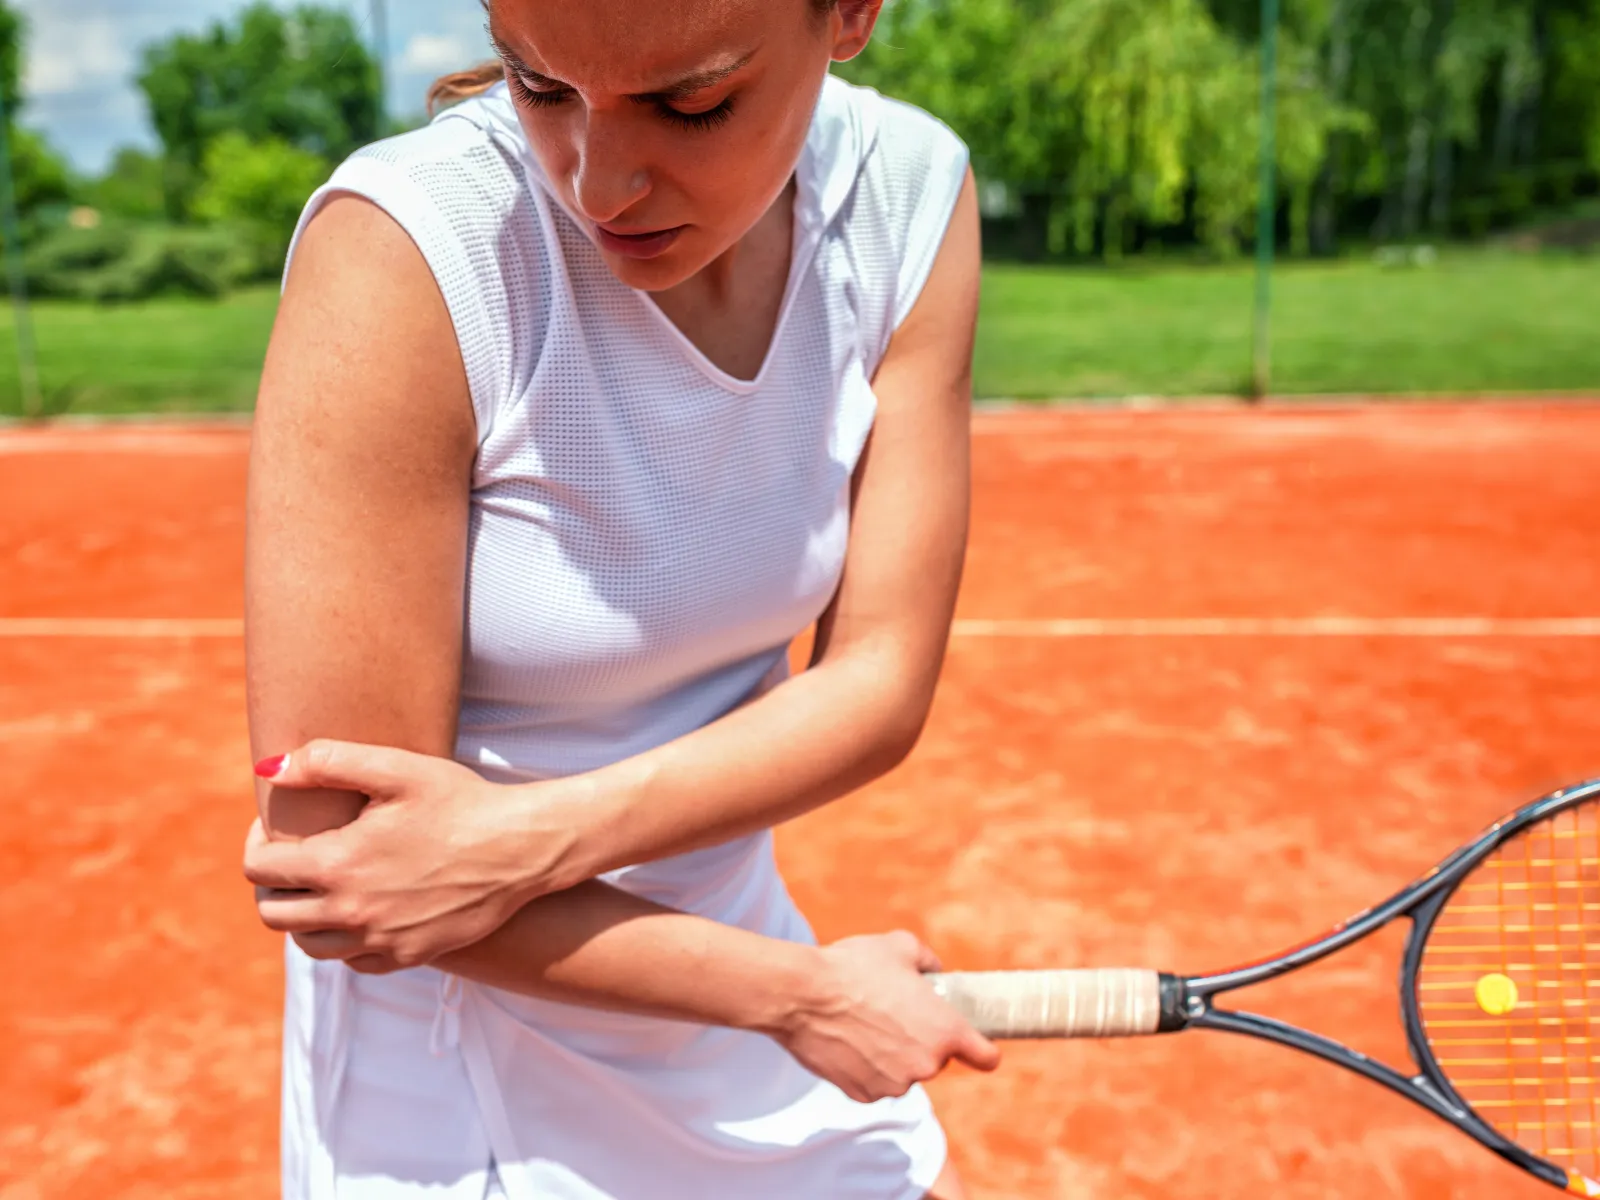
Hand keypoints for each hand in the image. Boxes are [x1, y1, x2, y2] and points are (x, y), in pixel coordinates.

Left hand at [243, 740, 583, 972]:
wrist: (521, 849)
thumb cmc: (462, 801)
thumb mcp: (398, 768)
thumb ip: (328, 761)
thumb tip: (268, 768)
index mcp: (338, 864)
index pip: (259, 868)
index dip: (256, 842)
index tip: (275, 826)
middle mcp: (351, 911)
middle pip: (272, 914)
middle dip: (271, 884)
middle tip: (293, 857)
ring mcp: (380, 940)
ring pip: (307, 944)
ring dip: (303, 916)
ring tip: (322, 885)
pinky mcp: (409, 956)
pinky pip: (352, 961)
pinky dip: (344, 939)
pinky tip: (361, 909)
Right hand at [771, 931, 999, 1102]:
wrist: (804, 994)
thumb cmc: (855, 967)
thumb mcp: (901, 946)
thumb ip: (928, 960)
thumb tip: (933, 970)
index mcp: (946, 1030)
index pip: (986, 1057)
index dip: (982, 1049)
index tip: (973, 1044)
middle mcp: (926, 1064)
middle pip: (936, 1060)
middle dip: (921, 1040)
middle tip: (894, 1013)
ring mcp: (895, 1084)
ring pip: (903, 1072)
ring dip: (892, 1055)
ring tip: (864, 1023)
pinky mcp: (864, 1094)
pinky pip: (874, 1082)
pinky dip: (865, 1067)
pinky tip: (848, 1040)